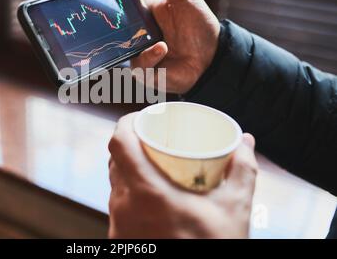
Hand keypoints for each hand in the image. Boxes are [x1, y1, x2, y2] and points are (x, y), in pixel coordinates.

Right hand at [88, 0, 219, 93]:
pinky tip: (163, 49)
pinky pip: (138, 65)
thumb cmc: (198, 24)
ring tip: (159, 41)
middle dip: (101, 18)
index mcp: (142, 12)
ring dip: (132, 42)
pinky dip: (150, 56)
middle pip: (110, 25)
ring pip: (120, 48)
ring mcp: (138, 52)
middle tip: (102, 12)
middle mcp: (136, 33)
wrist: (213, 54)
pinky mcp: (145, 72)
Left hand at [107, 113, 257, 238]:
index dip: (127, 122)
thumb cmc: (211, 247)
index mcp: (145, 192)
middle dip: (133, 143)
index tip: (144, 117)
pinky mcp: (119, 238)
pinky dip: (131, 191)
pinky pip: (119, 203)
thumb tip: (246, 142)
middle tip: (155, 138)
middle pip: (116, 159)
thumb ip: (242, 170)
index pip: (119, 142)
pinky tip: (152, 194)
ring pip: (117, 182)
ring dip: (131, 168)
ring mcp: (118, 224)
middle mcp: (123, 205)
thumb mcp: (234, 209)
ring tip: (156, 164)